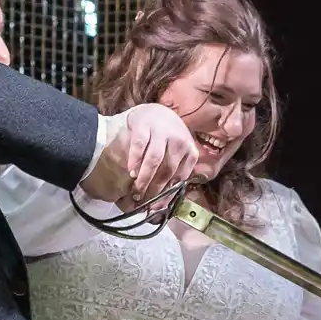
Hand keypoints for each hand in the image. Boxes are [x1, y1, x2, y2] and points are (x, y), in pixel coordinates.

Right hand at [81, 103, 198, 207]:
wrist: (156, 112)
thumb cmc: (167, 140)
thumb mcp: (177, 155)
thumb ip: (175, 174)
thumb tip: (162, 204)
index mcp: (190, 151)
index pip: (179, 177)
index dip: (167, 194)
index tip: (156, 207)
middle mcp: (179, 141)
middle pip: (167, 170)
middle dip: (154, 189)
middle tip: (143, 201)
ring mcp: (162, 131)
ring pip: (154, 160)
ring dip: (144, 177)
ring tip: (136, 189)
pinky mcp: (145, 125)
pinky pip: (139, 146)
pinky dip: (134, 160)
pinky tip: (131, 172)